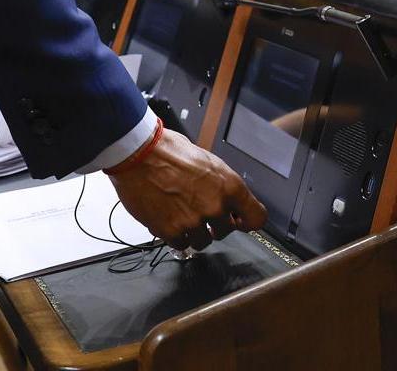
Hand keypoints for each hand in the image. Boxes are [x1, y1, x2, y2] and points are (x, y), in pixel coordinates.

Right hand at [108, 128, 267, 251]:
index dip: (247, 221)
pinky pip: (181, 244)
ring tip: (182, 216)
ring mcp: (194, 221)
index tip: (240, 222)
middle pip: (226, 231)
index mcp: (230, 186)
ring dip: (194, 233)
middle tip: (201, 214)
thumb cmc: (171, 151)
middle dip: (215, 225)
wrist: (140, 154)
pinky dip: (176, 236)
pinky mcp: (171, 231)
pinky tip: (169, 219)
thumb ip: (222, 186)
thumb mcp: (209, 162)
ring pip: (203, 242)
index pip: (257, 218)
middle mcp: (215, 206)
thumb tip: (228, 201)